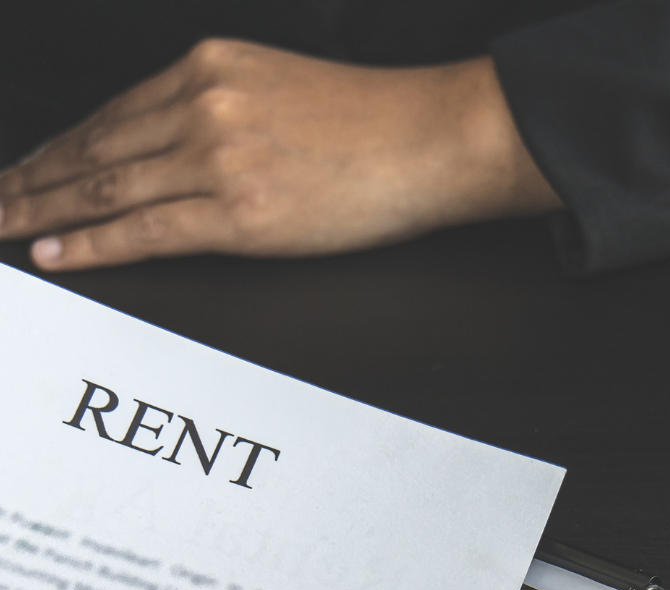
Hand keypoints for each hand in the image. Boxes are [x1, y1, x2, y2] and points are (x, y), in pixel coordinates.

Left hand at [0, 39, 562, 270]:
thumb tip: (184, 150)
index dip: (59, 145)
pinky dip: (90, 242)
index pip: (112, 113)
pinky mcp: (240, 212)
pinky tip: (55, 250)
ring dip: (42, 210)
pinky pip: (144, 230)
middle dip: (32, 178)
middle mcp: (202, 104)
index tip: (26, 165)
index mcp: (210, 68)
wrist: (435, 138)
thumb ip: (225, 110)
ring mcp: (216, 158)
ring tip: (5, 226)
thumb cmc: (380, 124)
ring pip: (104, 187)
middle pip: (93, 147)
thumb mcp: (283, 89)